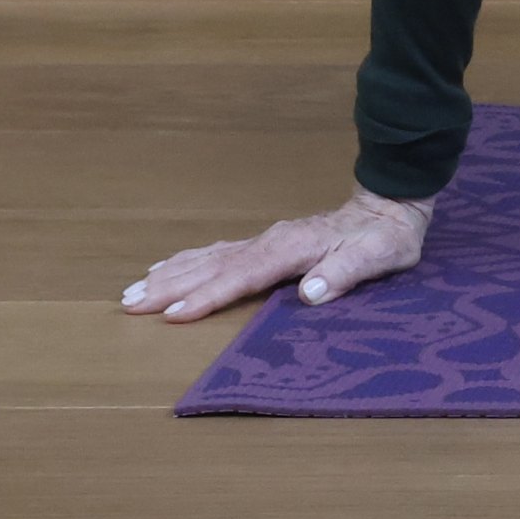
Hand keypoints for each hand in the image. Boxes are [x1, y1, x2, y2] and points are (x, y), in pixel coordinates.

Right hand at [119, 187, 433, 323]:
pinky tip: (167, 266)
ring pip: (208, 257)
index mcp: (292, 248)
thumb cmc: (385, 238)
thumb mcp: (377, 257)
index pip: (242, 276)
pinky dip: (188, 260)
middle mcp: (271, 241)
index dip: (207, 296)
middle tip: (128, 303)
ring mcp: (265, 240)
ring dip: (170, 273)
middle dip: (169, 286)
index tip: (172, 313)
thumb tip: (309, 293)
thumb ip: (344, 273)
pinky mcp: (265, 243)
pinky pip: (217, 252)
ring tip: (133, 289)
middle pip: (212, 265)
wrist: (391, 205)